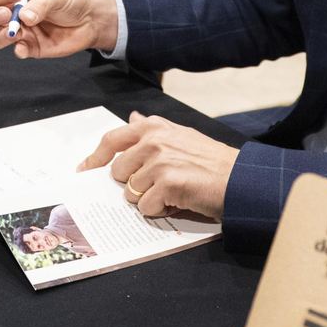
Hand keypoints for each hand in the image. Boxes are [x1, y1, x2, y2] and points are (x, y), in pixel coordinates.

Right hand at [0, 0, 118, 59]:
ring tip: (15, 32)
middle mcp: (9, 12)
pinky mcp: (30, 47)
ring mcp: (18, 31)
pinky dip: (16, 50)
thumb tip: (24, 17)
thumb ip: (41, 4)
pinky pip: (15, 51)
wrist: (91, 19)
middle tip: (7, 15)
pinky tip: (23, 48)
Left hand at [79, 112, 238, 219]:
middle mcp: (153, 141)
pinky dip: (159, 210)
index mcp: (154, 126)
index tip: (85, 170)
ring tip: (171, 192)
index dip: (95, 158)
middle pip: (117, 170)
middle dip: (131, 182)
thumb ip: (153, 129)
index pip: (111, 140)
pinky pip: (145, 207)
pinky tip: (177, 201)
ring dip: (147, 198)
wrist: (241, 179)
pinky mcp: (168, 184)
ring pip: (130, 191)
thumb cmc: (212, 161)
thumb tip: (133, 117)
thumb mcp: (181, 134)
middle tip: (155, 185)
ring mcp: (159, 162)